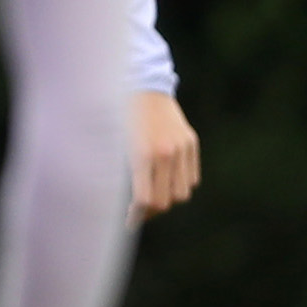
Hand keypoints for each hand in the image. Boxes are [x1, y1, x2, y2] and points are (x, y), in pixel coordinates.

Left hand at [131, 91, 199, 220]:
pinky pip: (192, 177)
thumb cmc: (118, 116)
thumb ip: (124, 174)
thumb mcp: (114, 145)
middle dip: (151, 211)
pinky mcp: (192, 142)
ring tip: (152, 196)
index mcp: (142, 154)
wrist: (142, 85)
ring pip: (183, 192)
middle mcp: (166, 153)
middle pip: (166, 201)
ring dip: (168, 199)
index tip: (129, 222)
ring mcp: (182, 148)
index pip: (146, 200)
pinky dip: (180, 184)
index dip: (137, 216)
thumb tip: (129, 206)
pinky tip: (164, 181)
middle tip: (138, 212)